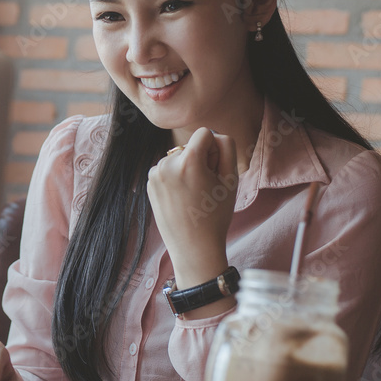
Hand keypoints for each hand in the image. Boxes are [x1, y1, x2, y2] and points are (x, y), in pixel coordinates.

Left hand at [146, 127, 237, 289]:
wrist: (193, 246)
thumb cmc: (216, 213)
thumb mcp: (231, 179)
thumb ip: (225, 147)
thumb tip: (211, 134)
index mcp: (188, 161)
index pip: (205, 133)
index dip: (214, 150)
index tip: (214, 171)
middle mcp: (167, 163)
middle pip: (191, 146)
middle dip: (200, 160)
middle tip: (204, 188)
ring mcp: (155, 174)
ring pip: (179, 158)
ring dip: (187, 169)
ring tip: (192, 195)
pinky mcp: (149, 183)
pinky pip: (168, 170)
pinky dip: (176, 178)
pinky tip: (181, 198)